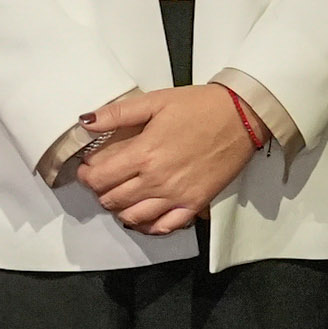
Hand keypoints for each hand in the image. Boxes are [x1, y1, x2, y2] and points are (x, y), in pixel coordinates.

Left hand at [71, 85, 258, 234]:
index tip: (87, 168)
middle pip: (112, 200)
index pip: (99, 178)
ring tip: (121, 195)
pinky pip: (164, 227)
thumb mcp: (155, 101)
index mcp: (144, 153)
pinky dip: (148, 226)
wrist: (241, 116)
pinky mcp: (194, 205)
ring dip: (120, 209)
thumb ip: (117, 113)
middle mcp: (156, 180)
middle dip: (100, 191)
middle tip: (103, 180)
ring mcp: (176, 196)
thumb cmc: (199, 106)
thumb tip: (86, 122)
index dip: (86, 175)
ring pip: (133, 218)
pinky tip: (144, 216)